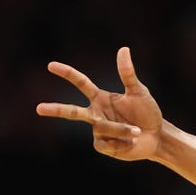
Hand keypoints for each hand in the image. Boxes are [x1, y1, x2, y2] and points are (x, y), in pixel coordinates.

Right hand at [36, 46, 160, 160]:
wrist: (157, 137)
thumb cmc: (148, 113)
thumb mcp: (139, 92)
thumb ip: (128, 73)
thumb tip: (123, 49)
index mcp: (101, 98)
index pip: (81, 83)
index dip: (67, 74)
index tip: (51, 65)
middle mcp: (96, 113)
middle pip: (71, 111)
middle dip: (55, 110)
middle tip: (38, 109)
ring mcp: (98, 130)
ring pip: (101, 128)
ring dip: (121, 129)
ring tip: (137, 131)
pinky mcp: (103, 146)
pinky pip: (106, 142)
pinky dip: (122, 141)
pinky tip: (130, 142)